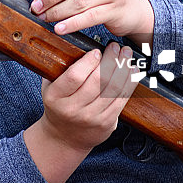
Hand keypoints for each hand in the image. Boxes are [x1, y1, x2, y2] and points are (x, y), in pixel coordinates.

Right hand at [24, 41, 138, 182]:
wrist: (64, 137)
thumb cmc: (58, 104)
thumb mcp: (50, 87)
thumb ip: (61, 69)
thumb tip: (81, 45)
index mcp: (55, 97)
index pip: (75, 76)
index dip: (89, 61)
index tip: (96, 50)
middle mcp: (73, 109)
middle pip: (98, 81)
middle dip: (110, 60)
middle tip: (116, 47)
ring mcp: (91, 118)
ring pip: (113, 89)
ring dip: (123, 69)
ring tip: (126, 55)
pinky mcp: (107, 123)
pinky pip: (121, 99)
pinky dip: (129, 83)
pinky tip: (132, 71)